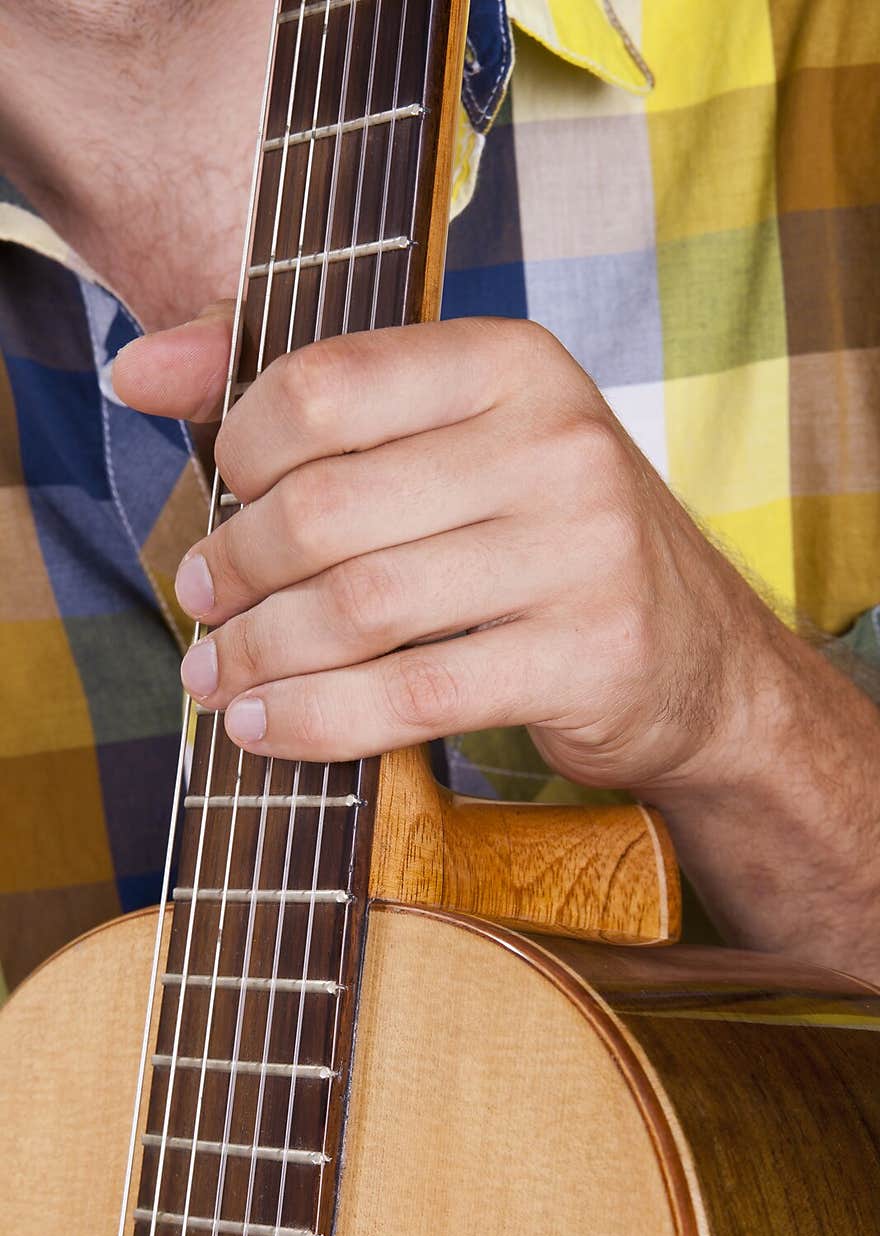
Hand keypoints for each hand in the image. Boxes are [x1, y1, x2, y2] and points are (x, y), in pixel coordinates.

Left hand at [113, 311, 789, 794]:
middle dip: (233, 569)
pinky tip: (269, 729)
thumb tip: (134, 367)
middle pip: (326, 508)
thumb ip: (302, 393)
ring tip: (217, 674)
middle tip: (202, 603)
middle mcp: (558, 442)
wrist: (698, 660)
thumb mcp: (454, 439)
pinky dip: (317, 720)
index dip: (239, 448)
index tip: (224, 497)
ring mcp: (582, 551)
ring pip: (358, 608)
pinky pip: (411, 695)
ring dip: (259, 653)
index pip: (325, 384)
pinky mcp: (587, 657)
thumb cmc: (543, 540)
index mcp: (514, 362)